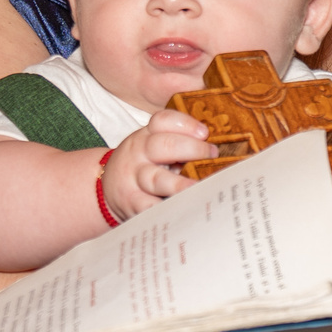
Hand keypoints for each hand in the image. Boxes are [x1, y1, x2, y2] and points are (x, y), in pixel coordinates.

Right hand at [101, 111, 217, 219]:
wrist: (105, 189)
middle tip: (213, 154)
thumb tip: (226, 140)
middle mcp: (139, 153)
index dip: (185, 124)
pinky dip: (168, 209)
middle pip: (162, 146)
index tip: (205, 132)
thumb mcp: (152, 146)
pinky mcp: (133, 203)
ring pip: (157, 179)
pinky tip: (186, 210)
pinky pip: (150, 207)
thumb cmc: (143, 164)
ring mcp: (135, 179)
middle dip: (191, 149)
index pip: (162, 121)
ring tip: (199, 186)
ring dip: (180, 184)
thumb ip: (179, 141)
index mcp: (147, 135)